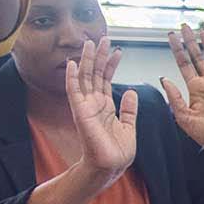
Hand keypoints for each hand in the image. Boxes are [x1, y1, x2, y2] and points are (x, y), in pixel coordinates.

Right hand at [65, 37, 136, 180]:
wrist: (111, 165)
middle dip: (99, 56)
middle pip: (95, 74)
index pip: (106, 80)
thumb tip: (132, 92)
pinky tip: (71, 63)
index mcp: (105, 106)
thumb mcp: (129, 125)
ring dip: (87, 60)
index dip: (111, 64)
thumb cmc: (118, 150)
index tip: (117, 50)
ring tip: (90, 42)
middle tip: (103, 38)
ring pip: (85, 77)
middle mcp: (94, 103)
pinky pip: (73, 91)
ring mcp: (85, 107)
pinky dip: (71, 77)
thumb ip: (129, 109)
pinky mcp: (80, 112)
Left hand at [161, 24, 203, 157]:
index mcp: (194, 89)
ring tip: (203, 32)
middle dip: (190, 41)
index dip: (177, 49)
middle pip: (197, 57)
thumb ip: (174, 99)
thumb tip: (164, 79)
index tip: (171, 36)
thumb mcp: (184, 118)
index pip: (183, 63)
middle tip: (184, 27)